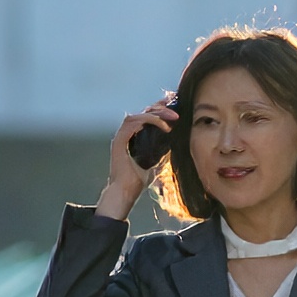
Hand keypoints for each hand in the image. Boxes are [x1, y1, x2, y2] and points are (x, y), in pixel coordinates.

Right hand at [100, 97, 178, 220]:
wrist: (126, 191)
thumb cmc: (139, 180)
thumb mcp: (156, 161)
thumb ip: (162, 150)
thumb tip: (176, 141)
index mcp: (134, 136)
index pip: (147, 116)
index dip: (160, 109)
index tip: (174, 105)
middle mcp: (127, 133)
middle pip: (144, 112)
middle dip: (161, 109)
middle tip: (177, 113)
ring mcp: (122, 136)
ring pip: (139, 115)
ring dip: (157, 114)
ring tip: (173, 118)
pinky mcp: (119, 140)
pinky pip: (134, 123)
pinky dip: (149, 121)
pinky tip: (164, 127)